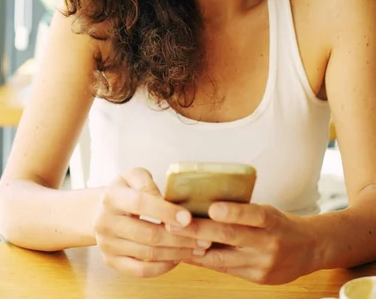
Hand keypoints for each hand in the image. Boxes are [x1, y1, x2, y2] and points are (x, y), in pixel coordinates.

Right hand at [94, 168, 210, 277]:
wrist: (101, 209)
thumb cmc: (126, 190)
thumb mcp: (134, 176)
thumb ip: (149, 183)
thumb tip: (167, 201)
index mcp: (112, 196)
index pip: (141, 204)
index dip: (166, 211)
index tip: (188, 218)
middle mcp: (105, 222)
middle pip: (148, 234)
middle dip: (180, 237)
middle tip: (204, 237)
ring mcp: (107, 245)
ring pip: (148, 254)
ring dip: (177, 252)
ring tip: (198, 248)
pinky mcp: (111, 261)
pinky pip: (141, 270)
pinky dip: (163, 267)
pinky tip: (179, 258)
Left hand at [165, 202, 315, 283]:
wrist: (309, 249)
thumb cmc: (280, 223)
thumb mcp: (267, 210)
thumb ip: (242, 211)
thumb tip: (204, 203)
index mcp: (272, 220)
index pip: (253, 214)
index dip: (233, 212)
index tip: (211, 208)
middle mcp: (269, 242)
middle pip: (232, 237)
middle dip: (201, 231)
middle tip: (175, 224)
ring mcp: (262, 263)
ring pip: (224, 258)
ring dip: (196, 250)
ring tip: (174, 241)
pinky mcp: (257, 279)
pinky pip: (226, 270)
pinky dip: (205, 262)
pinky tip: (189, 255)